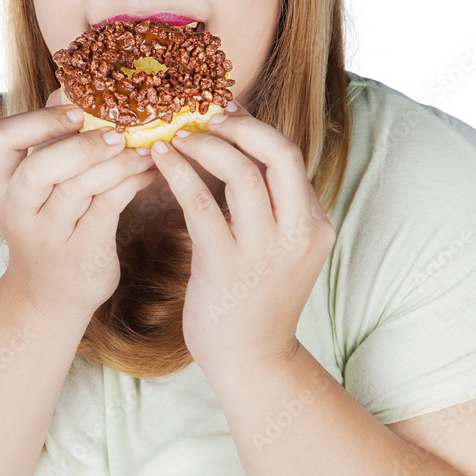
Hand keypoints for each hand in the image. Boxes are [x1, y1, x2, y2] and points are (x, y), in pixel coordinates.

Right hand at [0, 88, 157, 322]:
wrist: (48, 296)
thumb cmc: (48, 224)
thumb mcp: (35, 187)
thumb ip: (50, 143)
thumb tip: (78, 89)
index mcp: (0, 182)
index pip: (1, 139)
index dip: (38, 120)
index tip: (74, 110)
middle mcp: (17, 209)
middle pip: (39, 169)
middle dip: (80, 145)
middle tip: (116, 132)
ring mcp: (47, 235)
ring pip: (79, 189)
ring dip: (117, 162)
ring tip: (145, 147)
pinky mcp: (81, 253)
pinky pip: (108, 209)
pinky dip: (131, 183)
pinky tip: (149, 171)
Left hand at [149, 104, 335, 380]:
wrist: (252, 363)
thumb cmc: (257, 300)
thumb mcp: (280, 249)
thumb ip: (270, 205)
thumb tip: (237, 147)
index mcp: (315, 225)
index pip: (289, 157)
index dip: (255, 128)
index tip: (225, 113)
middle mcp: (299, 233)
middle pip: (279, 154)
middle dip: (240, 126)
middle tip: (205, 115)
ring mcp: (265, 252)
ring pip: (242, 173)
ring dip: (205, 146)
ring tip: (176, 136)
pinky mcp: (226, 267)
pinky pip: (201, 205)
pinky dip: (179, 174)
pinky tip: (160, 159)